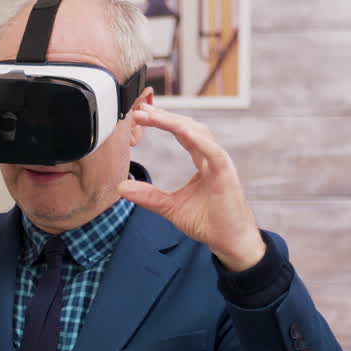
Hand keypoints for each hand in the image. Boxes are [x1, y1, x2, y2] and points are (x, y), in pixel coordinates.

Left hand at [117, 106, 264, 271]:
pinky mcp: (226, 174)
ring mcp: (220, 163)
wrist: (229, 241)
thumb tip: (121, 188)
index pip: (181, 134)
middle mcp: (212, 157)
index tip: (140, 115)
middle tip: (140, 109)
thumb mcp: (170, 207)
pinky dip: (197, 138)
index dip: (162, 122)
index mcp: (202, 161)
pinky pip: (212, 151)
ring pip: (198, 133)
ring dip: (174, 122)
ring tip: (152, 115)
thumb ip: (148, 196)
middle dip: (164, 116)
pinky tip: (180, 129)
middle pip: (188, 127)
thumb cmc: (208, 222)